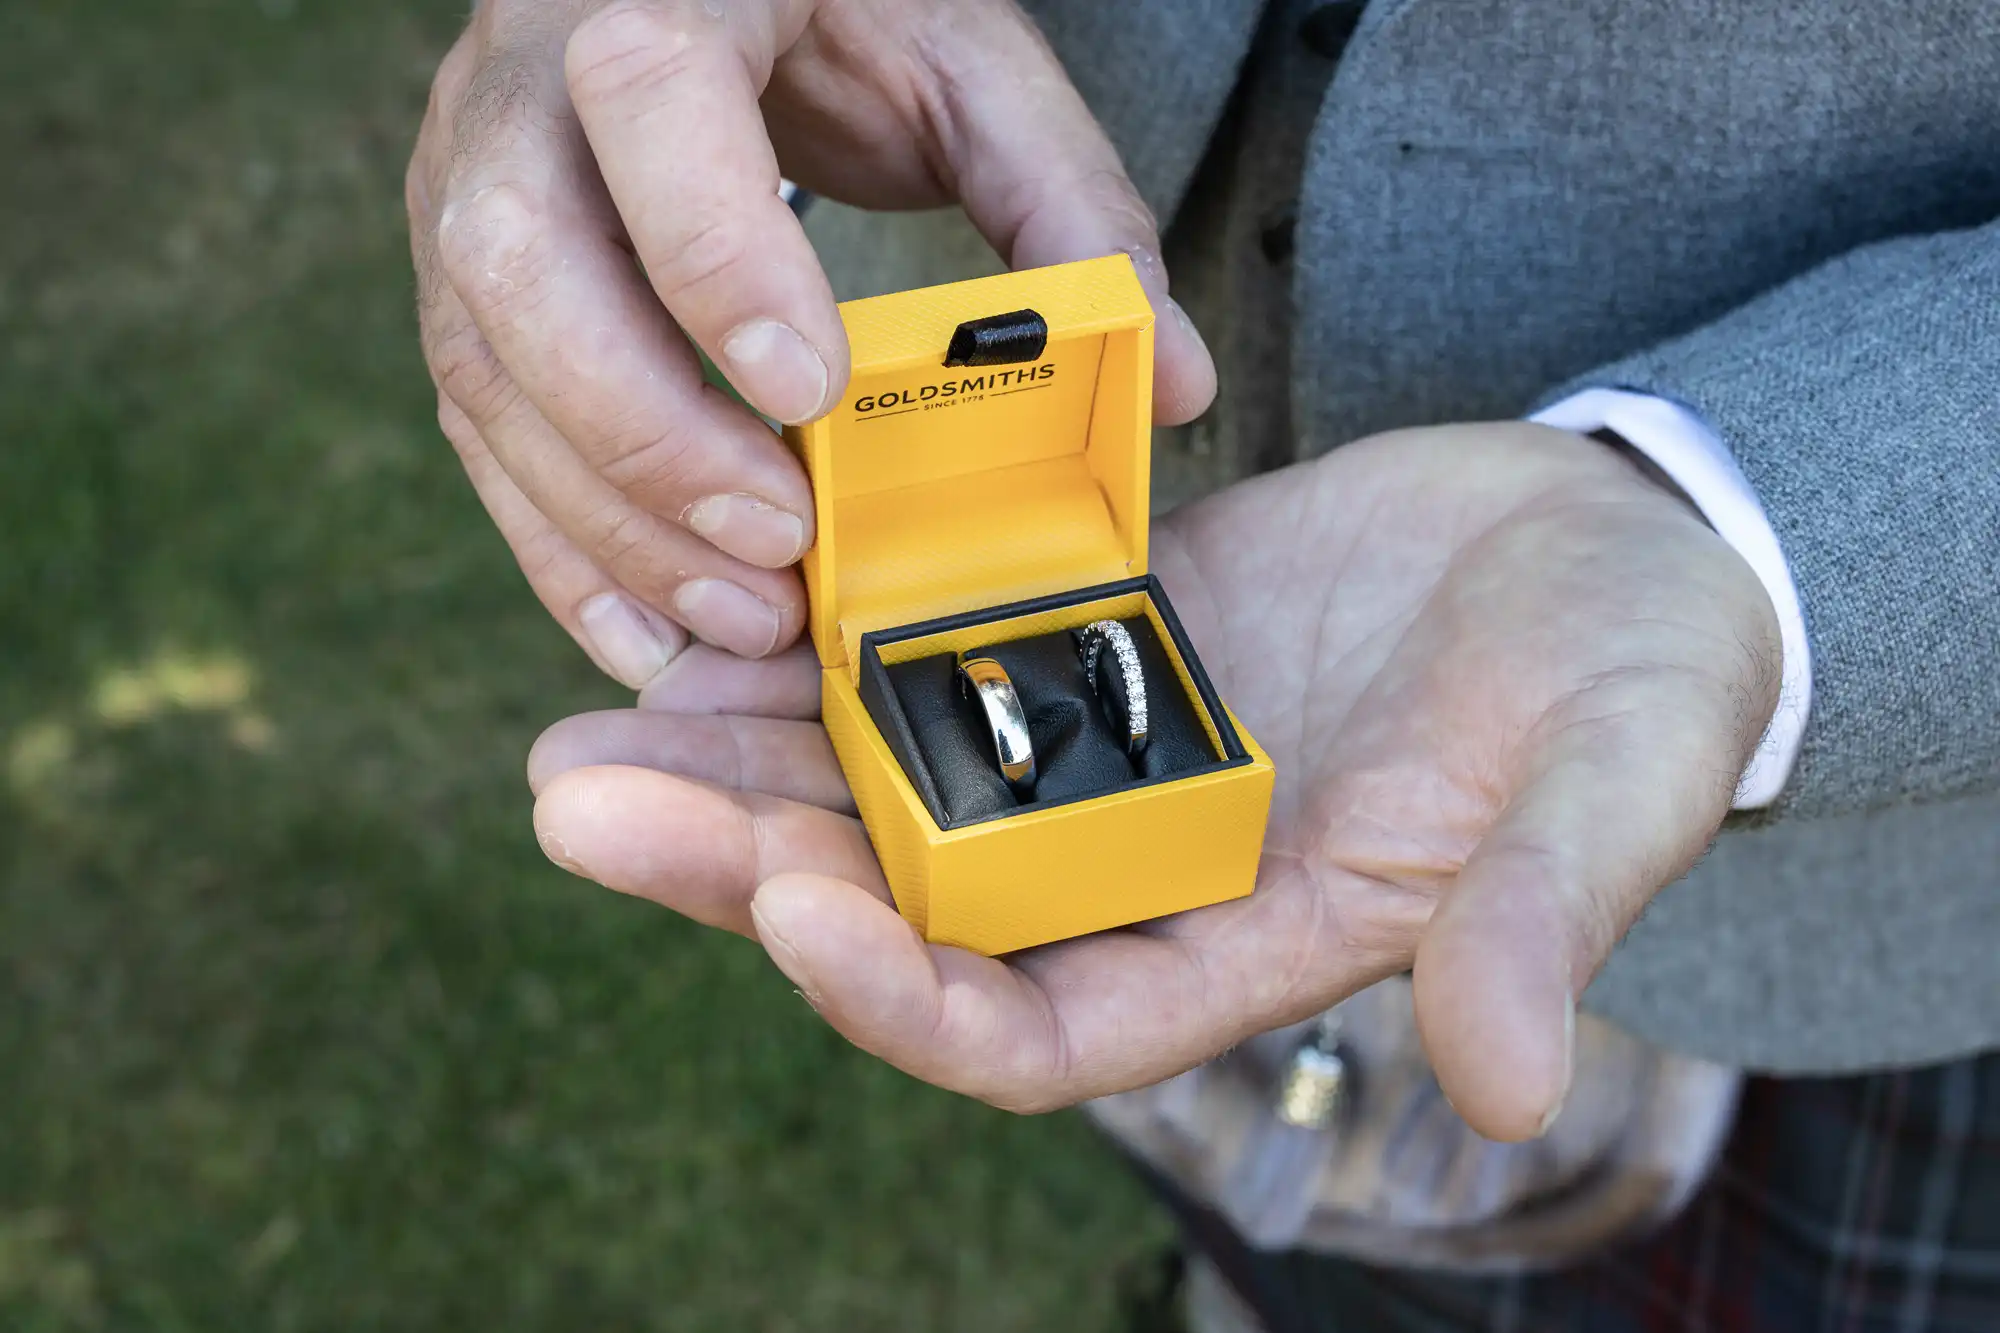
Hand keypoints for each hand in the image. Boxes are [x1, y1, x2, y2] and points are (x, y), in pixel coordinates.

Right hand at [406, 0, 1215, 681]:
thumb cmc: (845, 14)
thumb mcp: (972, 70)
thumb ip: (1069, 208)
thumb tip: (1173, 380)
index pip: (646, 99)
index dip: (713, 254)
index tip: (809, 394)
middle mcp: (524, 91)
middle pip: (520, 260)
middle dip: (645, 430)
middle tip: (780, 545)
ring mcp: (467, 189)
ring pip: (485, 368)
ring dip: (608, 520)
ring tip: (741, 619)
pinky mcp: (463, 286)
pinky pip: (479, 427)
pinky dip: (560, 545)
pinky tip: (646, 632)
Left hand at [525, 424, 1780, 1140]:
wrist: (1608, 554)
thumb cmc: (1637, 690)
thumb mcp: (1616, 790)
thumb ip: (1547, 918)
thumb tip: (1517, 1082)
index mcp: (1237, 946)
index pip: (1034, 1027)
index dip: (902, 995)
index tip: (784, 909)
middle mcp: (1138, 867)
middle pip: (906, 904)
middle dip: (742, 863)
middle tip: (579, 796)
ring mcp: (1102, 744)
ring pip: (888, 779)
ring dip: (742, 752)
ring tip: (598, 708)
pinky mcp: (1094, 630)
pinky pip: (936, 646)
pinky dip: (835, 629)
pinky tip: (730, 583)